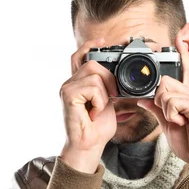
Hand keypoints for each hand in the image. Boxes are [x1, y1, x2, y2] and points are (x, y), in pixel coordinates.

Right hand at [59, 37, 118, 165]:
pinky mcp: (68, 95)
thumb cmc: (96, 129)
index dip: (90, 46)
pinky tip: (93, 113)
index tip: (103, 41)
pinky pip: (92, 87)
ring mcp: (67, 88)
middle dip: (109, 77)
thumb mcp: (107, 103)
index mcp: (78, 83)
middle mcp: (70, 83)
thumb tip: (120, 78)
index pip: (80, 56)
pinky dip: (99, 101)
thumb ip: (108, 88)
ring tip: (98, 109)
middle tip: (112, 96)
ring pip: (94, 74)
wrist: (88, 146)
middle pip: (92, 62)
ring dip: (104, 93)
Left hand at [136, 32, 188, 164]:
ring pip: (166, 92)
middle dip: (159, 99)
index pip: (184, 69)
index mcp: (186, 96)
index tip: (180, 37)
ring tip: (177, 121)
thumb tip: (143, 99)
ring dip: (165, 110)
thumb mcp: (167, 124)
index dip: (182, 53)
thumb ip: (157, 109)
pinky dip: (171, 115)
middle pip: (165, 81)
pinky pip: (173, 102)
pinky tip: (181, 123)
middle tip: (169, 115)